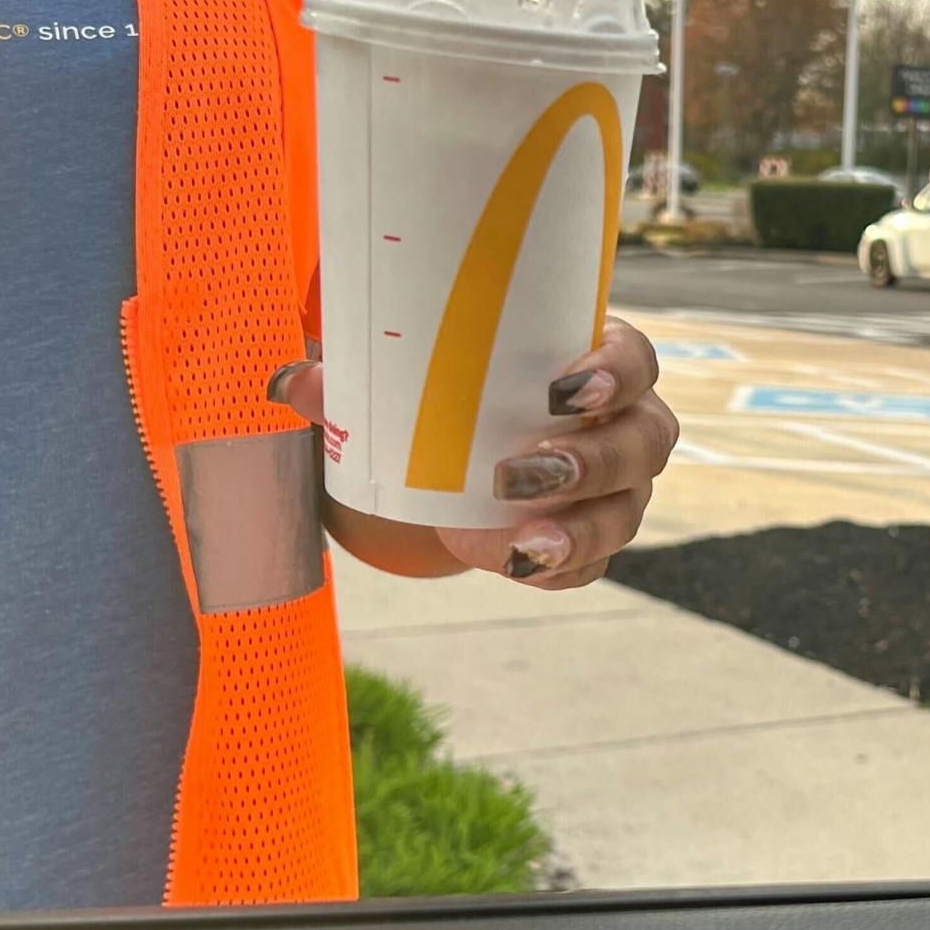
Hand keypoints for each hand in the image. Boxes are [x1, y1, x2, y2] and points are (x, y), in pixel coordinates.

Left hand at [277, 318, 678, 589]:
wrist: (454, 463)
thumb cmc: (448, 397)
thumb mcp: (405, 383)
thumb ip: (352, 380)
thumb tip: (286, 382)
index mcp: (592, 361)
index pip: (635, 358)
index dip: (615, 371)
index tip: (558, 389)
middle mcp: (623, 425)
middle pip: (643, 441)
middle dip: (591, 460)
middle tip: (517, 472)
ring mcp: (617, 491)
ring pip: (625, 512)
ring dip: (577, 528)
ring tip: (522, 543)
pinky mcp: (592, 545)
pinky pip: (592, 565)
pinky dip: (556, 570)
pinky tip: (517, 566)